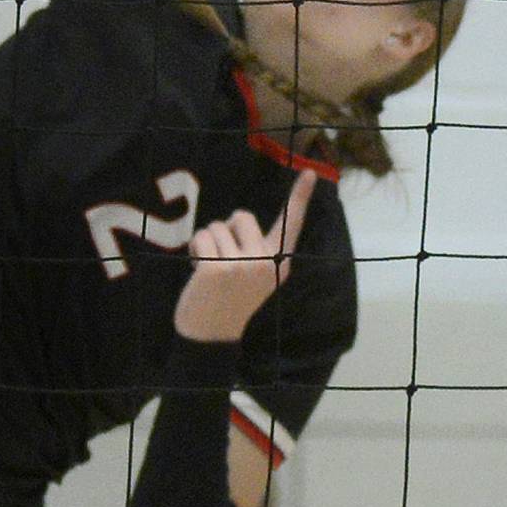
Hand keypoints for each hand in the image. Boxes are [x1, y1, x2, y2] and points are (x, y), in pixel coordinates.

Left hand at [173, 169, 317, 343]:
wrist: (211, 336)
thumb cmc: (229, 299)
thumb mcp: (254, 276)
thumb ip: (254, 249)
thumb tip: (238, 221)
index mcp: (279, 264)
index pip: (291, 224)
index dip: (300, 196)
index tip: (311, 171)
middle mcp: (266, 263)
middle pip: (240, 216)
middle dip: (226, 230)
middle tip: (225, 261)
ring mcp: (243, 266)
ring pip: (216, 226)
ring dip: (208, 242)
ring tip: (212, 270)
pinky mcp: (218, 269)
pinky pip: (201, 237)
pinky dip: (196, 248)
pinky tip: (200, 272)